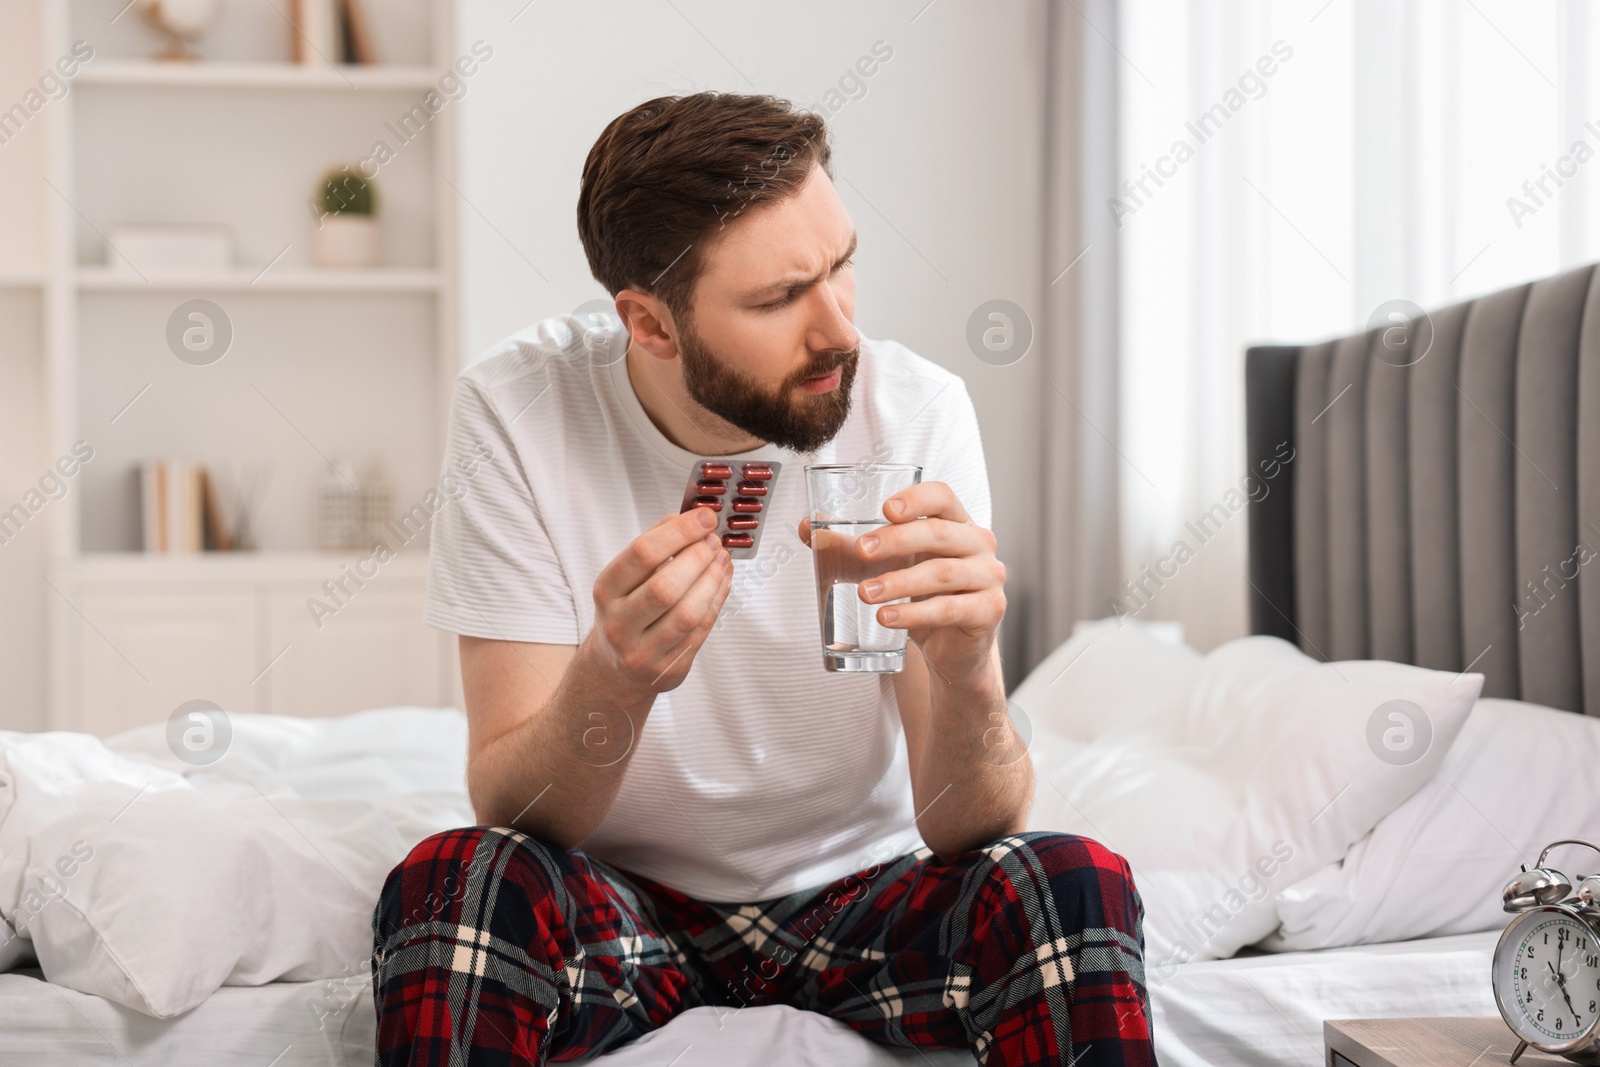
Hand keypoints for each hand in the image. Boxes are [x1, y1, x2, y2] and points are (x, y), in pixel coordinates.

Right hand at [587, 508, 732, 697]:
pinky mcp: (667, 669)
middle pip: (665, 587)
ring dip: (712, 581)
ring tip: (722, 560)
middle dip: (697, 557)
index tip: (705, 516)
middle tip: (714, 541)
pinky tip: (722, 582)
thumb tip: (689, 519)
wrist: (616, 669)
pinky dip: (716, 601)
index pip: (642, 554)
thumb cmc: (627, 611)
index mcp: (606, 591)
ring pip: (687, 614)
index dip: (679, 531)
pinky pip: (700, 632)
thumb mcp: (627, 577)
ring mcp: (642, 651)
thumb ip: (655, 544)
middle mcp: (619, 623)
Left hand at [798, 480, 1004, 684]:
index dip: (915, 499)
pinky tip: (887, 619)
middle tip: (861, 551)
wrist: (953, 650)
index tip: (883, 509)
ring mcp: (989, 578)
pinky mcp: (989, 611)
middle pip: (939, 533)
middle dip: (896, 540)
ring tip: (864, 594)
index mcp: (957, 523)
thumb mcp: (890, 567)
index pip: (942, 497)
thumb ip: (852, 548)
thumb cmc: (923, 597)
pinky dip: (914, 614)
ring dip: (899, 582)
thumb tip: (807, 528)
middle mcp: (979, 545)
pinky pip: (949, 609)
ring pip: (941, 573)